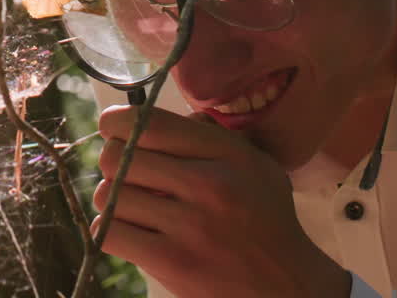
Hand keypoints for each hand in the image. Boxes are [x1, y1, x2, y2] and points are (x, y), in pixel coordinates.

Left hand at [93, 106, 349, 297]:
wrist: (287, 286)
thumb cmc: (264, 220)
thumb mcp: (255, 166)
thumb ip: (209, 136)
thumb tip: (152, 114)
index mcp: (229, 154)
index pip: (151, 124)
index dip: (117, 122)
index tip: (113, 128)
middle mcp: (210, 184)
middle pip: (120, 156)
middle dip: (114, 162)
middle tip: (126, 173)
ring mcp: (190, 225)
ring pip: (110, 194)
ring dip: (113, 199)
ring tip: (133, 205)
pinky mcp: (172, 262)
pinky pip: (109, 232)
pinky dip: (111, 230)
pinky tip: (130, 231)